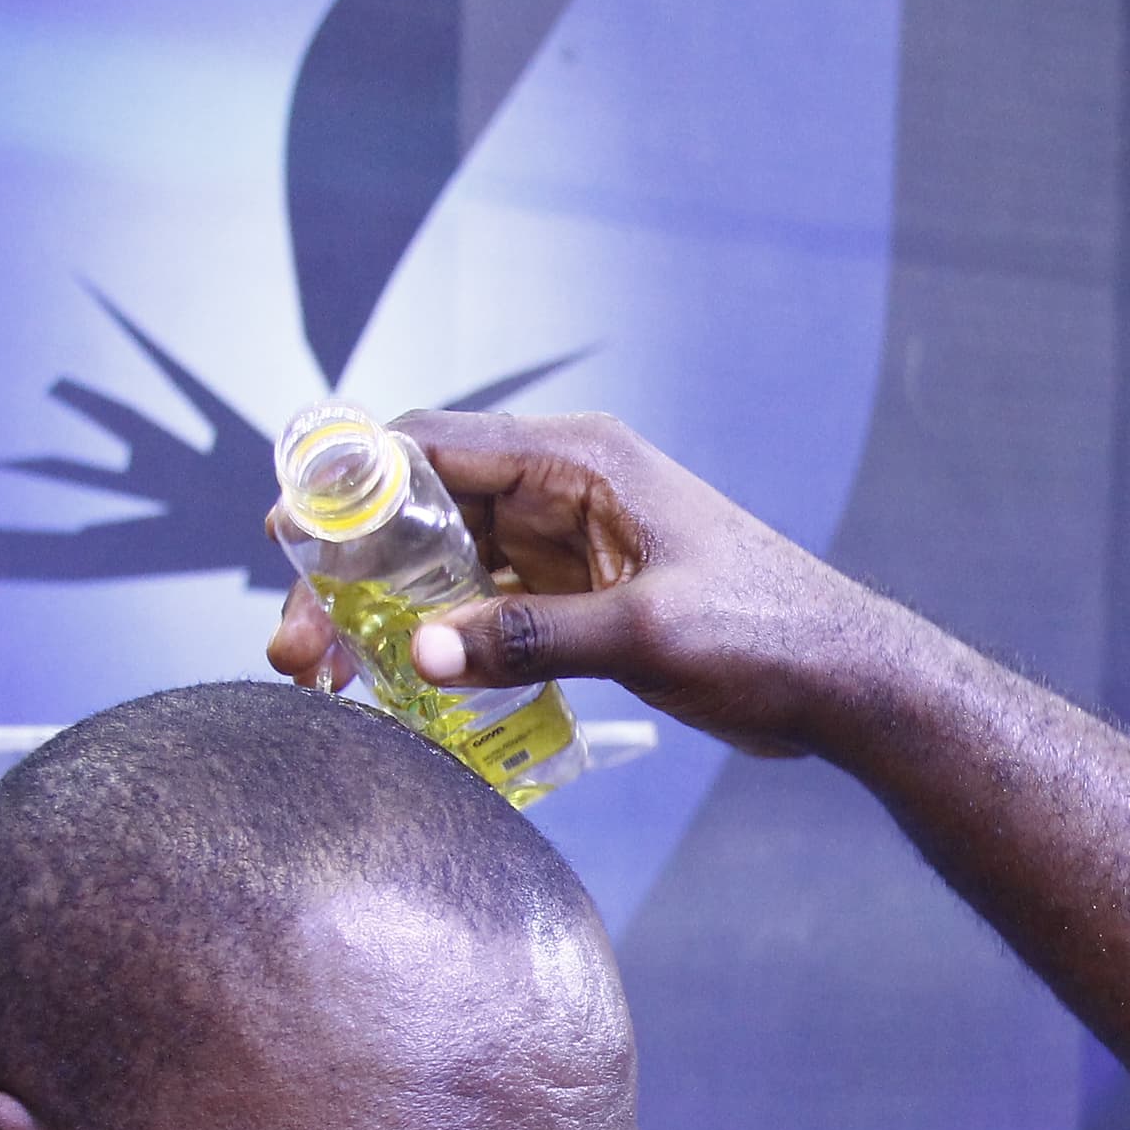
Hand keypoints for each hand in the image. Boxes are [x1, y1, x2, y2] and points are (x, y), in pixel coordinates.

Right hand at [261, 410, 902, 757]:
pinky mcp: (582, 598)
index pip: (433, 446)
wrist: (846, 682)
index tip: (283, 531)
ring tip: (322, 674)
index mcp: (581, 462)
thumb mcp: (648, 636)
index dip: (349, 484)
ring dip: (383, 610)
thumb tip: (420, 652)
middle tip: (294, 641)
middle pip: (423, 510)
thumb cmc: (769, 635)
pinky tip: (395, 684)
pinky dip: (437, 638)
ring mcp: (571, 544)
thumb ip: (533, 639)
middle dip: (351, 569)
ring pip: (445, 564)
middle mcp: (565, 490)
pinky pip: (485, 607)